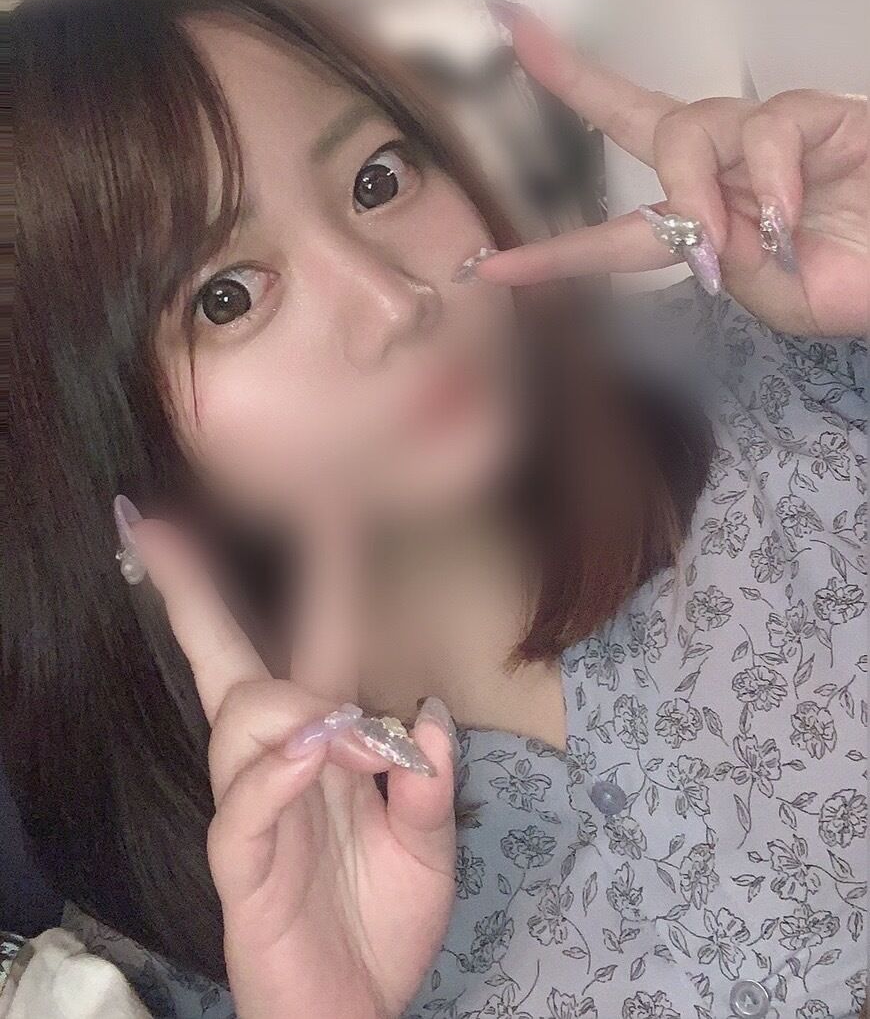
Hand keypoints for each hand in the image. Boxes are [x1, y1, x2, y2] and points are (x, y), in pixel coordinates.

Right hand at [126, 504, 455, 1018]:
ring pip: (242, 719)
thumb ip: (431, 783)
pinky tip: (319, 756)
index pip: (312, 645)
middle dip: (192, 592)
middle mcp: (279, 763)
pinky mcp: (241, 867)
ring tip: (358, 742)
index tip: (316, 503)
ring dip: (304, 707)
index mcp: (325, 746)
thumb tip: (424, 717)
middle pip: (227, 662)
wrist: (356, 1014)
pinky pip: (244, 805)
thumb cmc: (382, 922)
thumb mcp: (433, 845)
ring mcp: (253, 810)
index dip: (317, 577)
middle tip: (162, 531)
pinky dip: (282, 771)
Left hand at [465, 1, 867, 336]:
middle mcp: (721, 170)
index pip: (617, 232)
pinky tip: (783, 214)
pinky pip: (766, 129)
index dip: (557, 252)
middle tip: (518, 33)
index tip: (492, 267)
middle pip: (635, 113)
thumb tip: (698, 226)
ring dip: (696, 188)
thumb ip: (723, 263)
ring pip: (690, 127)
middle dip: (574, 77)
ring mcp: (763, 139)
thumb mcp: (771, 297)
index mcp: (702, 224)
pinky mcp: (815, 115)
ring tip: (728, 243)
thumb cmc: (851, 281)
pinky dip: (767, 176)